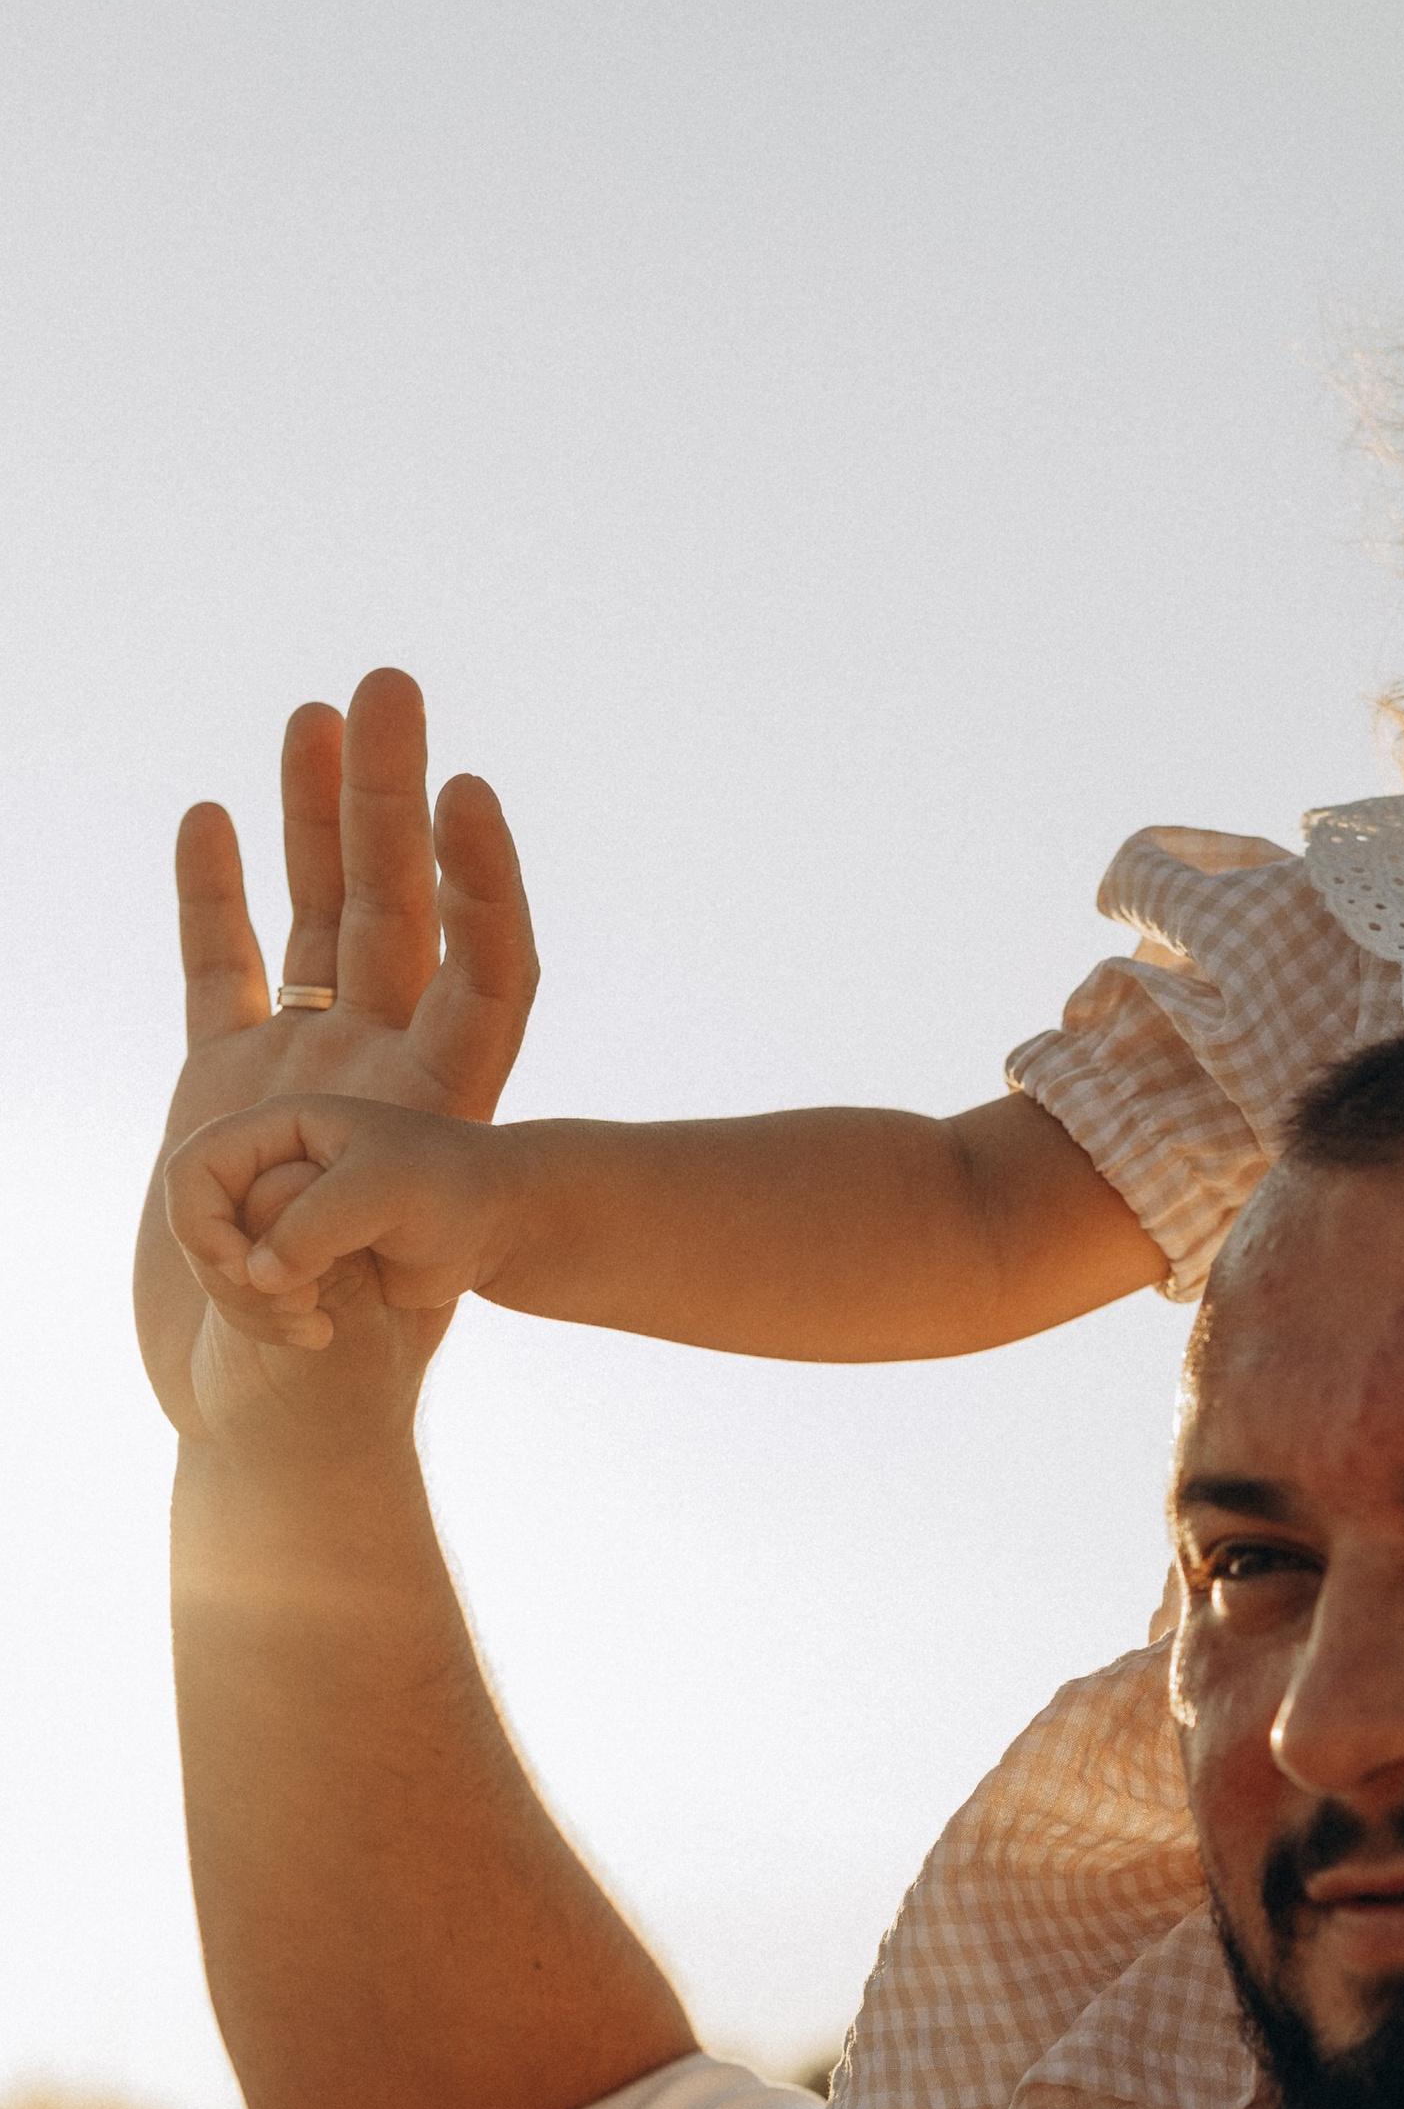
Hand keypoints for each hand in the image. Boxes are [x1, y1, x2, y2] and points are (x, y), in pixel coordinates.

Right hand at [137, 670, 537, 1448]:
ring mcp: (305, 1072)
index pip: (487, 976)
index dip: (484, 888)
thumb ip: (324, 1277)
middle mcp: (380, 1078)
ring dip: (318, 815)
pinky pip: (229, 968)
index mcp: (434, 1121)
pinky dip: (221, 894)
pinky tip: (211, 815)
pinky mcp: (227, 1090)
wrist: (262, 1424)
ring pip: (321, 917)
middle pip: (401, 910)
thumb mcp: (344, 1330)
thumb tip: (307, 1249)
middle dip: (391, 797)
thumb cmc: (318, 1399)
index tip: (469, 798)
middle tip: (390, 683)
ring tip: (316, 710)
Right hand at [165, 1093, 521, 1351]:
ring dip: (255, 1311)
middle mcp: (267, 1168)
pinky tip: (322, 1333)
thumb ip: (314, 1226)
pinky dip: (272, 1323)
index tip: (253, 1270)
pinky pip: (251, 1299)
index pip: (194, 1172)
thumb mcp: (386, 1192)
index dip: (205, 1226)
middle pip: (199, 1229)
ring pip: (221, 1271)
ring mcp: (278, 1217)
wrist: (495, 1224)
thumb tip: (257, 1274)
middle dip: (233, 1280)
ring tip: (317, 1326)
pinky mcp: (297, 1261)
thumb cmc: (451, 1189)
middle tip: (303, 1308)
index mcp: (279, 1128)